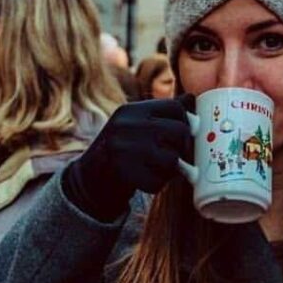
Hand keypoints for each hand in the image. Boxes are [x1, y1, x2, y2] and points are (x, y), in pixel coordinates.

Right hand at [63, 94, 194, 220]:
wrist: (91, 176)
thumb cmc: (123, 146)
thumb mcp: (137, 122)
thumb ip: (164, 112)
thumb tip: (192, 98)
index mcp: (130, 111)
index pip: (175, 107)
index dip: (187, 121)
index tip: (186, 131)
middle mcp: (126, 127)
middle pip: (180, 132)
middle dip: (183, 146)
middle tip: (175, 153)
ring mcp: (124, 151)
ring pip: (173, 159)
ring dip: (171, 168)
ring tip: (157, 166)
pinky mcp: (124, 175)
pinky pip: (159, 182)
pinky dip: (157, 184)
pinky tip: (146, 178)